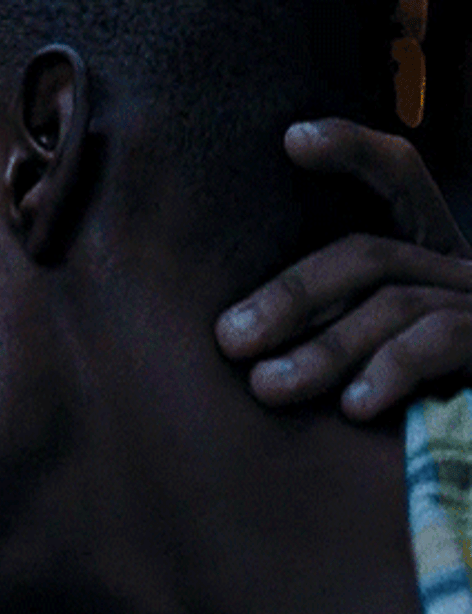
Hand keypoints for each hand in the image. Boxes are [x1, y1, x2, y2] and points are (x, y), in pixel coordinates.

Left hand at [215, 118, 471, 419]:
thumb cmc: (414, 405)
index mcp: (425, 259)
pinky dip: (392, 370)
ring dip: (324, 349)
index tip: (294, 139)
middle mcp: (458, 272)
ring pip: (392, 304)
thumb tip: (230, 333)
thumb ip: (324, 327)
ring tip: (267, 387)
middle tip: (229, 340)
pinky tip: (355, 408)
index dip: (354, 152)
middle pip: (367, 255)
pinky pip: (442, 341)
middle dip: (290, 296)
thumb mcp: (365, 356)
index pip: (399, 179)